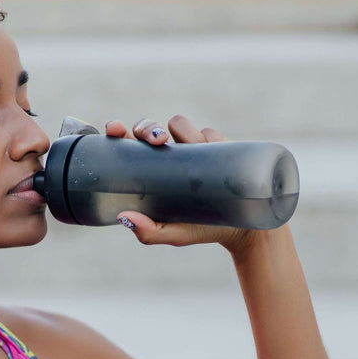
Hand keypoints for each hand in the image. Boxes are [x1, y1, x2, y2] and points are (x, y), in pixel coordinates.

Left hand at [101, 114, 259, 255]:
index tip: (115, 129)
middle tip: (159, 142)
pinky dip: (209, 140)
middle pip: (148, 127)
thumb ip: (149, 232)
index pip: (126, 144)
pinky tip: (216, 155)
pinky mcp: (215, 143)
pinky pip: (208, 132)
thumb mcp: (175, 235)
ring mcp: (190, 146)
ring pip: (177, 123)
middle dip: (149, 128)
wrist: (242, 227)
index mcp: (148, 170)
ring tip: (197, 154)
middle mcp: (166, 155)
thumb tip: (124, 218)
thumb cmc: (200, 229)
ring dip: (184, 134)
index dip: (118, 131)